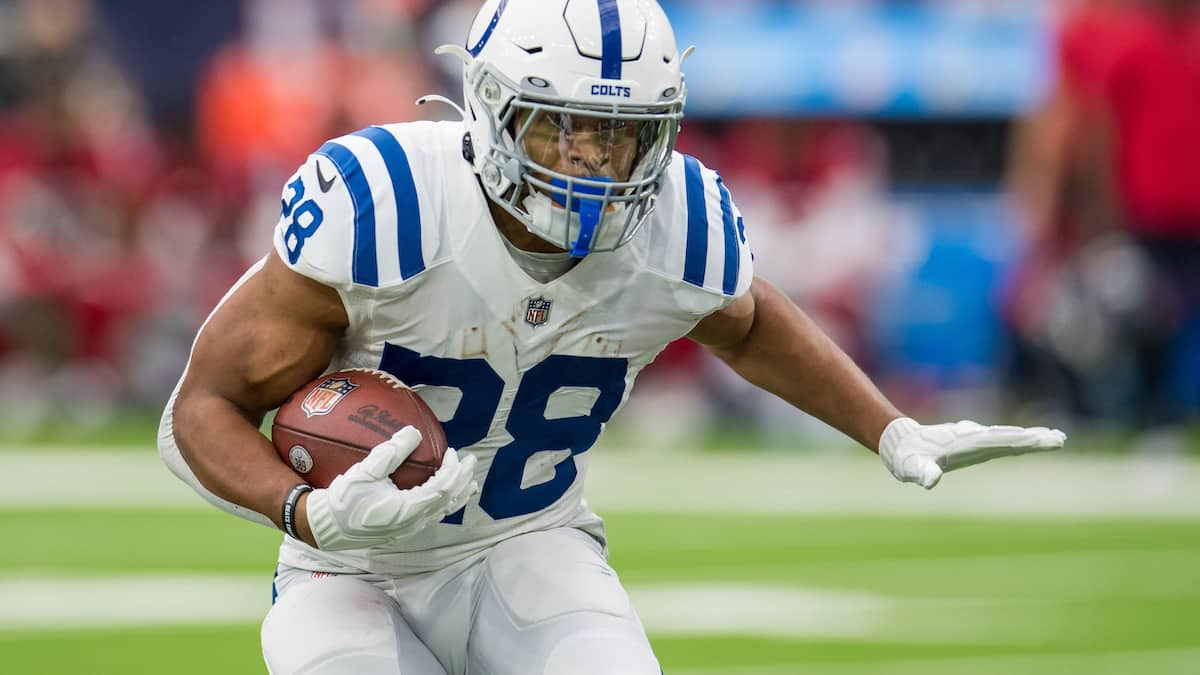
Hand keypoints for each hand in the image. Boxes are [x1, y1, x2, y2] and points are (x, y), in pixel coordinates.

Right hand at [304, 427, 477, 550]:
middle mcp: (412, 523)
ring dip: (458, 494)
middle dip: (463, 480)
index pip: (443, 488)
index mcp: (407, 509)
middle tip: (471, 461)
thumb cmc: (343, 500)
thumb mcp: (365, 471)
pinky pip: (432, 516)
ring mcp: (408, 529)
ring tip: (470, 483)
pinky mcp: (401, 531)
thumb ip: (391, 451)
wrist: (325, 527)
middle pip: (448, 501)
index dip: (453, 469)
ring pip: (442, 512)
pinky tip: (444, 497)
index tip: (452, 451)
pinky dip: (444, 503)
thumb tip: (414, 432)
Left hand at [879, 417, 1065, 488]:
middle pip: (1010, 437)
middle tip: (1059, 438)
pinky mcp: (974, 444)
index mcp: (967, 442)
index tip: (1044, 439)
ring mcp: (976, 440)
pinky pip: (1001, 441)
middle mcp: (975, 438)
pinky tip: (1029, 440)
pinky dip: (1018, 440)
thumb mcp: (913, 469)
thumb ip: (923, 473)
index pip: (1001, 441)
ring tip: (1054, 437)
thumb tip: (931, 480)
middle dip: (1035, 438)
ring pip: (1008, 437)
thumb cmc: (907, 459)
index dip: (1022, 440)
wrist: (901, 443)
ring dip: (1030, 437)